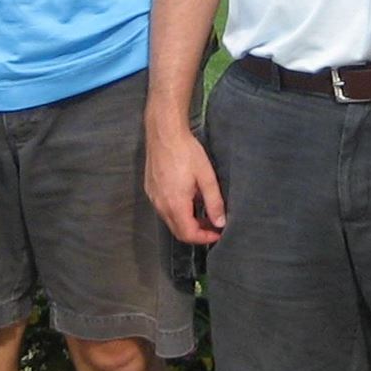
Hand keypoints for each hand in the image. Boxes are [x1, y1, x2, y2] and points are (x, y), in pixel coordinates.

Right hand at [144, 120, 226, 243]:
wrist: (164, 133)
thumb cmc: (186, 152)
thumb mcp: (206, 177)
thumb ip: (214, 202)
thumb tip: (220, 222)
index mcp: (175, 204)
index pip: (188, 234)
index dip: (204, 238)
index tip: (218, 233)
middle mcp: (160, 205)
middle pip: (178, 231)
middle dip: (196, 233)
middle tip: (213, 225)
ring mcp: (153, 198)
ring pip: (170, 221)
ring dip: (187, 223)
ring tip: (203, 213)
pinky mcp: (150, 190)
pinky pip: (163, 209)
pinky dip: (177, 212)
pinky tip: (188, 201)